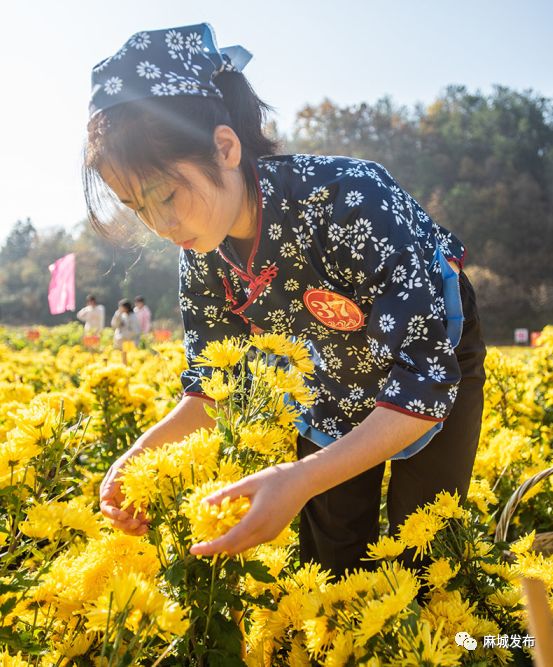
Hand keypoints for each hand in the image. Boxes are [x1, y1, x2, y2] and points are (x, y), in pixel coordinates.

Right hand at [99, 446, 148, 535]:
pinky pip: (137, 520)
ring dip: (133, 529)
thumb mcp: (121, 468)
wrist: (146, 455)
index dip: (114, 515)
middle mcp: (115, 502)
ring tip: (145, 529)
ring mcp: (126, 505)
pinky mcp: (137, 507)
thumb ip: (113, 481)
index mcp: (108, 492)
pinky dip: (142, 524)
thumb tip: (104, 495)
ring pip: (125, 524)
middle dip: (124, 525)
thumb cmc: (131, 459)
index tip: (125, 516)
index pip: (106, 509)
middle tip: (137, 525)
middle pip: (115, 520)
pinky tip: (149, 524)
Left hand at [189, 462, 309, 556]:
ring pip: (242, 546)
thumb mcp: (249, 483)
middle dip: (216, 546)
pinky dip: (238, 537)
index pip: (228, 542)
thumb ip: (226, 494)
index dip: (209, 548)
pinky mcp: (273, 533)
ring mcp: (270, 535)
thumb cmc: (276, 478)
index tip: (193, 549)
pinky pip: (251, 541)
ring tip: (215, 527)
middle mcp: (264, 533)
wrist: (304, 481)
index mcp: (256, 520)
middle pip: (233, 548)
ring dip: (227, 542)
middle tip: (201, 536)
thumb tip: (205, 504)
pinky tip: (232, 523)